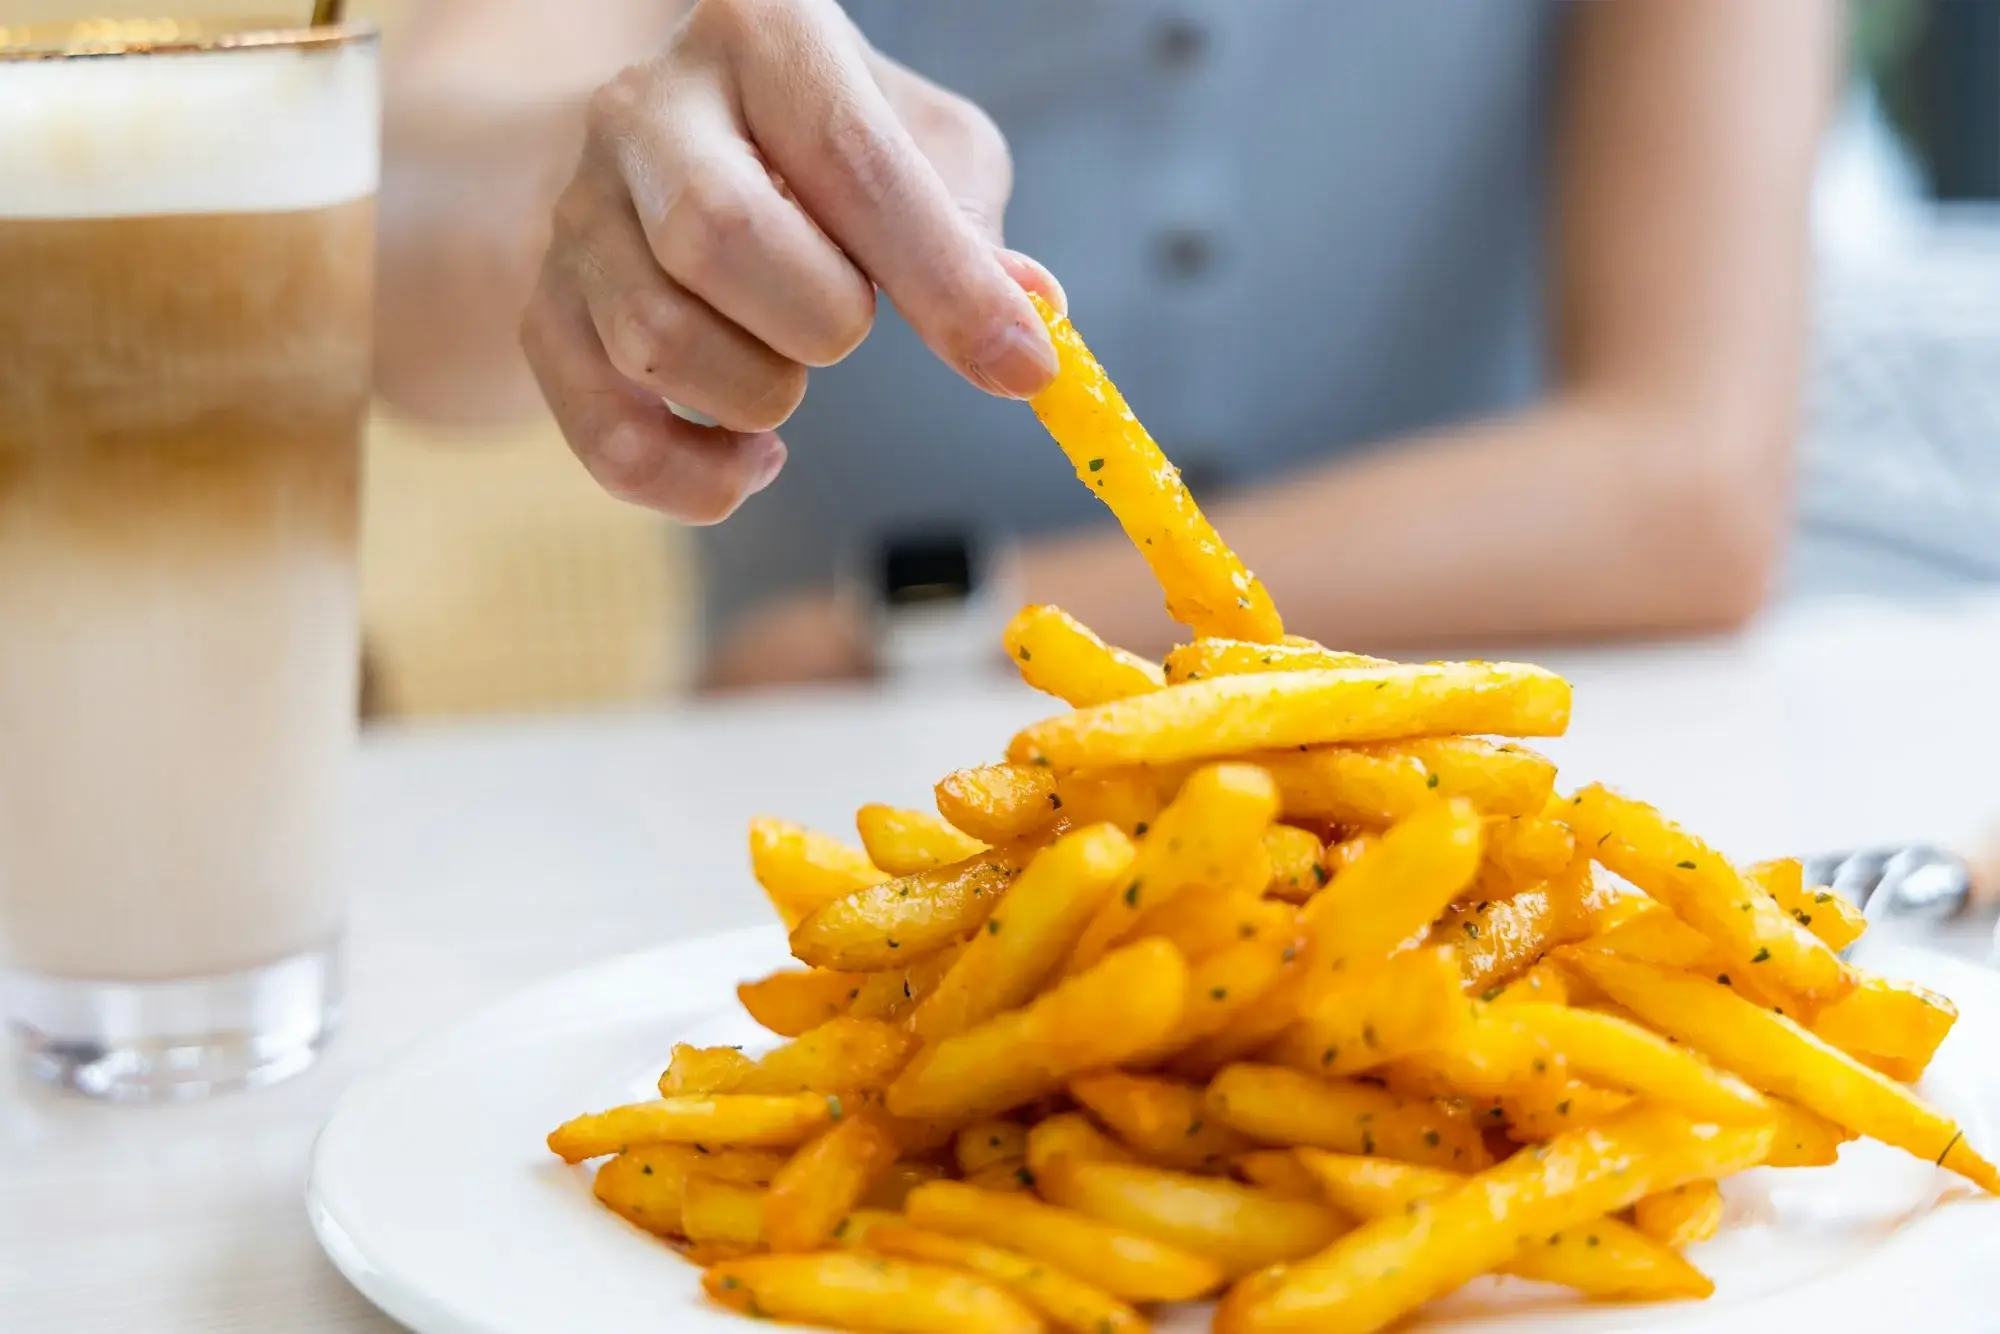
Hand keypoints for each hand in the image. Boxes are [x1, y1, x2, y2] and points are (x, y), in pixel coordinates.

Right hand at [521, 0, 1062, 523]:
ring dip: (758, 394)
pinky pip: (607, 436)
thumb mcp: (920, 147)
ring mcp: (578, 211)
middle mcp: (646, 107)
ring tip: (788, 373)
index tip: (1021, 369)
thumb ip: (973, 223)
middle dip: (819, 319)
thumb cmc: (823, 153)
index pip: (852, 162)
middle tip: (848, 327)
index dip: (944, 282)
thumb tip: (1028, 311)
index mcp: (761, 36)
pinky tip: (746, 458)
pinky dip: (695, 480)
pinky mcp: (544, 313)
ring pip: (656, 340)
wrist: (675, 157)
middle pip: (717, 233)